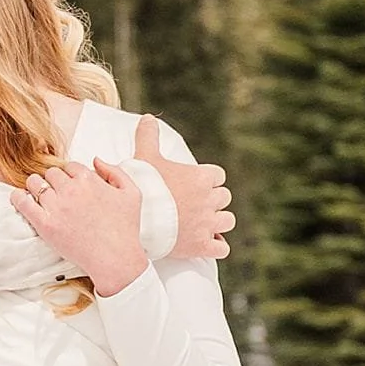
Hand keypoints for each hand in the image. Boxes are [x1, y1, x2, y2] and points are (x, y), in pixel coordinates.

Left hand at [13, 158, 148, 295]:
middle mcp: (71, 190)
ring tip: (38, 193)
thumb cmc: (125, 229)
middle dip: (54, 180)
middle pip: (51, 173)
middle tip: (56, 191)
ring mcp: (56, 207)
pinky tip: (18, 197)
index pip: (69, 166)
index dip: (70, 175)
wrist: (116, 260)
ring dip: (36, 185)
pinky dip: (18, 197)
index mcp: (89, 179)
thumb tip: (95, 159)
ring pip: (35, 184)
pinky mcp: (45, 225)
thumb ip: (115, 171)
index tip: (71, 184)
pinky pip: (24, 203)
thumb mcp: (132, 193)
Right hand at [132, 113, 233, 264]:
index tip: (195, 184)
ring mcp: (207, 225)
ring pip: (227, 221)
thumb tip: (147, 117)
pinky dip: (217, 246)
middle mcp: (209, 201)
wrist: (136, 219)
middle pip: (224, 198)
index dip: (208, 179)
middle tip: (196, 204)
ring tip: (203, 223)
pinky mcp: (202, 246)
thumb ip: (148, 136)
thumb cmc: (143, 186)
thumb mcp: (144, 156)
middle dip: (213, 200)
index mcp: (202, 178)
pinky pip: (222, 247)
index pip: (219, 176)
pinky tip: (207, 243)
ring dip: (218, 222)